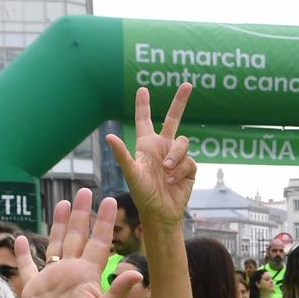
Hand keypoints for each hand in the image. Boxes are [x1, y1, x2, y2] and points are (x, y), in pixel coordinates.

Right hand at [16, 191, 137, 297]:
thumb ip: (116, 294)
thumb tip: (138, 274)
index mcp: (88, 276)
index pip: (99, 243)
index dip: (104, 223)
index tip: (110, 201)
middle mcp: (71, 273)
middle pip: (77, 236)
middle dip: (81, 214)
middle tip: (85, 190)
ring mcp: (52, 280)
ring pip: (55, 244)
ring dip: (57, 224)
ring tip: (62, 202)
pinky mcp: (33, 289)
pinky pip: (27, 267)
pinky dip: (22, 254)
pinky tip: (19, 239)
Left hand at [105, 84, 194, 227]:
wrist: (161, 213)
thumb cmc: (142, 195)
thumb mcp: (131, 174)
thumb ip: (122, 154)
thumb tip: (109, 136)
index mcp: (146, 145)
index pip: (144, 120)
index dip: (143, 105)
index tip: (142, 89)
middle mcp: (163, 147)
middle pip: (173, 118)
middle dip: (180, 101)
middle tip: (187, 84)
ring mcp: (177, 157)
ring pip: (182, 142)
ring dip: (174, 156)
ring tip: (165, 171)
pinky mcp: (189, 168)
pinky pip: (189, 160)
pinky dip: (179, 171)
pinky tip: (172, 182)